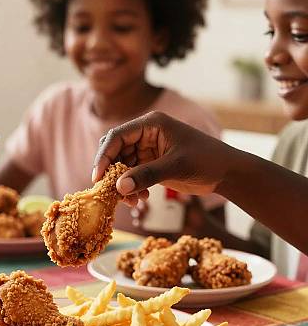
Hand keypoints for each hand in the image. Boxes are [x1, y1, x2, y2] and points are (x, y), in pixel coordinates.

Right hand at [92, 111, 235, 204]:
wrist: (227, 173)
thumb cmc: (206, 161)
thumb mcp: (175, 166)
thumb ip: (146, 175)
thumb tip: (118, 187)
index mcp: (151, 124)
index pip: (117, 137)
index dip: (104, 156)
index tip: (98, 177)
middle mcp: (146, 134)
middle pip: (115, 151)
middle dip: (111, 172)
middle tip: (109, 192)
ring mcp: (147, 150)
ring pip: (121, 166)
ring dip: (121, 183)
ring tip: (130, 201)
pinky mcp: (151, 164)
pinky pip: (131, 175)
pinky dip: (131, 188)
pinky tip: (140, 198)